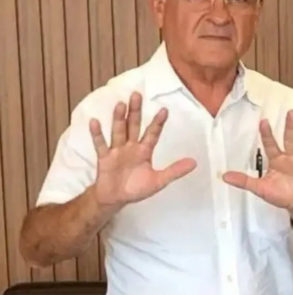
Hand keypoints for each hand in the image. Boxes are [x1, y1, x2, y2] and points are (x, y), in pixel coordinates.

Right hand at [90, 92, 196, 207]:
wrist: (114, 200)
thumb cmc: (136, 188)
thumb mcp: (159, 181)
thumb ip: (175, 171)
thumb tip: (195, 162)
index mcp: (144, 150)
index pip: (152, 133)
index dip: (158, 122)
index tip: (164, 110)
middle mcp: (131, 146)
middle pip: (134, 126)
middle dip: (136, 111)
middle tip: (137, 94)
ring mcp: (117, 151)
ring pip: (118, 131)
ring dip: (119, 118)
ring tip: (121, 104)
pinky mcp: (104, 158)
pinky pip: (101, 144)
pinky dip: (97, 134)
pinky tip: (94, 121)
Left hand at [223, 110, 292, 215]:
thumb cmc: (280, 195)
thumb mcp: (260, 188)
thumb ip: (244, 181)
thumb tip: (224, 176)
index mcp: (276, 160)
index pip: (271, 144)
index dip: (267, 134)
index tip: (263, 121)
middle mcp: (290, 158)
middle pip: (289, 139)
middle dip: (290, 127)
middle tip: (291, 112)